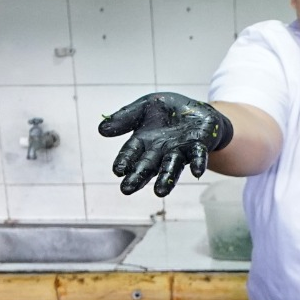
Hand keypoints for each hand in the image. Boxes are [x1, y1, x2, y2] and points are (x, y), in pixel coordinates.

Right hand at [98, 93, 232, 196]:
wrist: (195, 110)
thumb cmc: (166, 112)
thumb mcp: (143, 108)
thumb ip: (125, 118)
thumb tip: (101, 130)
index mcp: (143, 142)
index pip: (130, 153)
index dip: (124, 161)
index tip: (117, 171)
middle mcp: (160, 151)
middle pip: (147, 166)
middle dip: (138, 177)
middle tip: (127, 189)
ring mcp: (179, 151)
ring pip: (171, 167)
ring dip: (166, 180)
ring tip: (160, 192)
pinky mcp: (198, 147)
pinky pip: (197, 156)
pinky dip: (197, 164)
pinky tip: (197, 171)